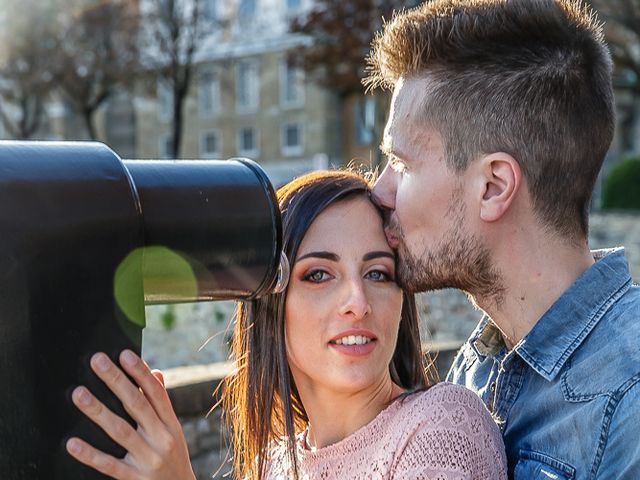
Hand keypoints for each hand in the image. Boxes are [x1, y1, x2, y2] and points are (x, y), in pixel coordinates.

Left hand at [66, 350, 195, 479]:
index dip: (140, 372)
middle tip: (97, 361)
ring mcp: (148, 459)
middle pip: (137, 405)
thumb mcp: (174, 431)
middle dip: (116, 381)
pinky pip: (110, 465)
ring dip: (98, 411)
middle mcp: (162, 439)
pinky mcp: (135, 479)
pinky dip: (91, 454)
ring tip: (79, 393)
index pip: (155, 393)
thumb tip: (154, 372)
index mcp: (171, 424)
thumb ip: (162, 404)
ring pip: (120, 431)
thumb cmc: (173, 459)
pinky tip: (73, 443)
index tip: (124, 354)